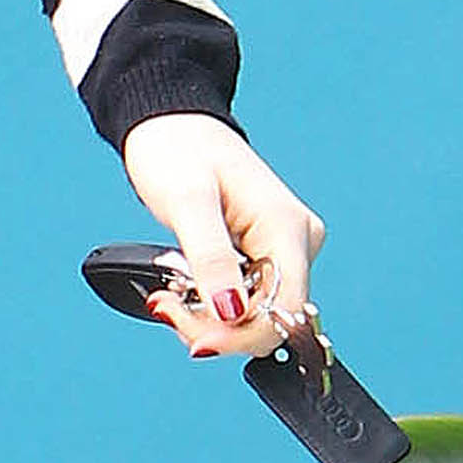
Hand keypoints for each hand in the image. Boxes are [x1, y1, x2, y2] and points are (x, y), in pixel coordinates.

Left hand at [118, 112, 325, 363]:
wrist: (170, 125)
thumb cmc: (177, 150)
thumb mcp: (187, 201)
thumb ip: (211, 258)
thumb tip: (232, 314)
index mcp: (288, 228)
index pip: (286, 312)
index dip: (240, 336)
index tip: (191, 337)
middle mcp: (296, 243)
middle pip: (270, 321)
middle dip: (217, 328)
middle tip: (166, 307)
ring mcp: (282, 250)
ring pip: (255, 316)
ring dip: (209, 319)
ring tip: (170, 295)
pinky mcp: (263, 256)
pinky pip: (245, 301)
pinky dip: (211, 306)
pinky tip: (184, 290)